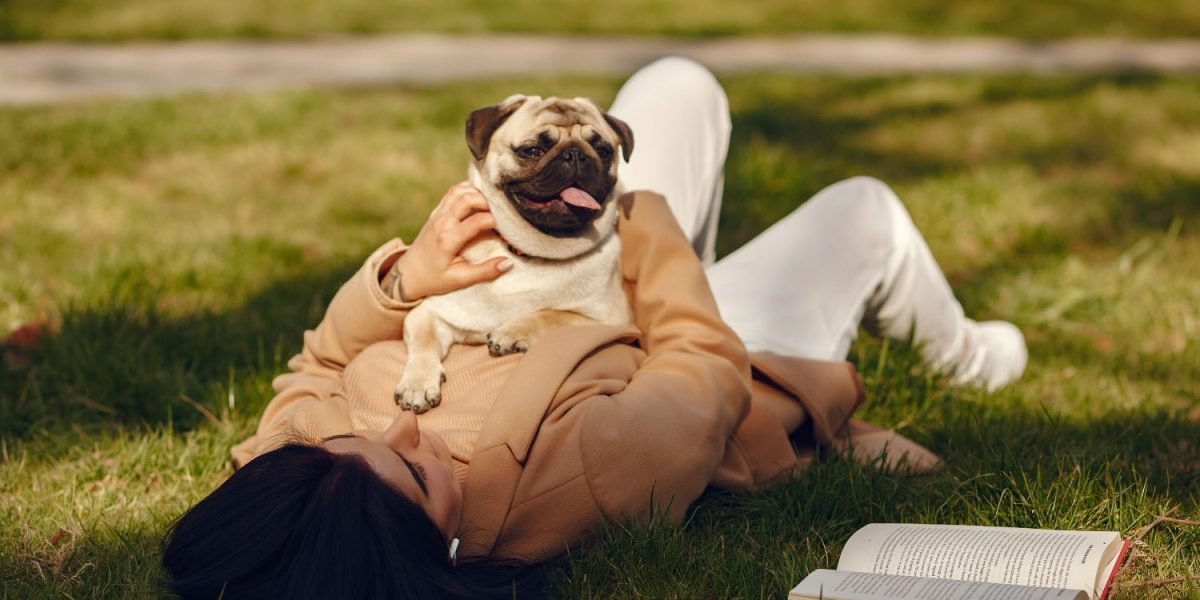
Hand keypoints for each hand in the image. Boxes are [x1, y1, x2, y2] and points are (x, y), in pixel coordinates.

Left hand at [391, 182, 511, 300]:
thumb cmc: (435, 279)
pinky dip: (468, 190)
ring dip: (478, 193)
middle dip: (489, 202)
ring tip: (494, 205)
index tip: (509, 230)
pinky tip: (481, 198)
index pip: (477, 221)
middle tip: (503, 213)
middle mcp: (441, 222)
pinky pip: (453, 192)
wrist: (409, 274)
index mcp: (447, 239)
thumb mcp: (460, 280)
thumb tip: (508, 262)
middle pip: (467, 198)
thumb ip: (485, 272)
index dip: (497, 222)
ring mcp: (437, 214)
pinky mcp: (437, 211)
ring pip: (460, 190)